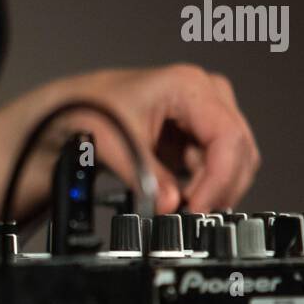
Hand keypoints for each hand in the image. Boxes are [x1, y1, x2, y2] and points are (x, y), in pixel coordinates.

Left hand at [0, 64, 260, 223]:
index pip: (229, 138)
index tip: (199, 208)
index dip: (220, 179)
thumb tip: (169, 205)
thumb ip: (143, 174)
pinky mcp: (194, 135)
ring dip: (212, 190)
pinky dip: (202, 188)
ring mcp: (201, 115)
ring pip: (232, 162)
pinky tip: (180, 200)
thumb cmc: (84, 111)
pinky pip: (215, 167)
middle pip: (239, 151)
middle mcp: (203, 95)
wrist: (64, 112)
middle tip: (193, 218)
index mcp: (187, 86)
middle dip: (219, 188)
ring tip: (181, 210)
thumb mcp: (110, 142)